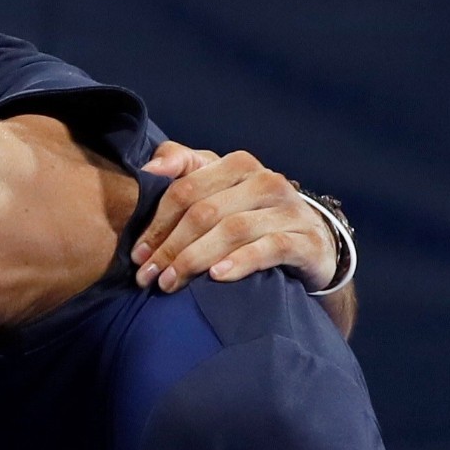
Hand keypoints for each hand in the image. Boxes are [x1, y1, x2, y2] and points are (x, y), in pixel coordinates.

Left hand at [133, 143, 337, 293]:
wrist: (312, 242)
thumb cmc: (251, 213)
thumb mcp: (218, 186)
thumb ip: (183, 168)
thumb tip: (149, 169)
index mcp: (238, 165)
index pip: (186, 189)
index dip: (157, 223)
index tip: (137, 254)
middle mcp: (266, 182)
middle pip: (205, 212)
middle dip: (170, 247)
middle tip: (148, 276)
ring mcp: (289, 210)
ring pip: (233, 230)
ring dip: (195, 259)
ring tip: (170, 283)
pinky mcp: (305, 241)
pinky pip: (270, 248)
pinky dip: (241, 262)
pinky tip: (217, 276)